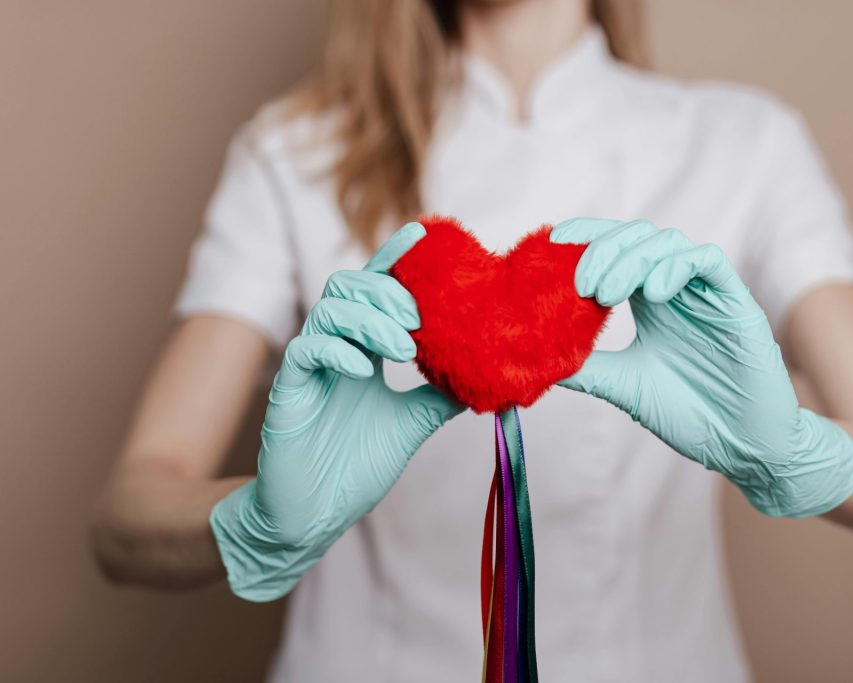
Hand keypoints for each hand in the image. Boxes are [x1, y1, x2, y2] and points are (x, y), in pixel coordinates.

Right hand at [211, 222, 463, 600]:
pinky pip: (306, 350)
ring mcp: (310, 367)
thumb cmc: (355, 465)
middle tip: (419, 320)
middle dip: (386, 291)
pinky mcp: (288, 390)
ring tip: (403, 349)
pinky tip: (365, 370)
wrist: (316, 513)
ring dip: (371, 320)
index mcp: (361, 349)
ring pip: (329, 309)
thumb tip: (488, 377)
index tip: (422, 233)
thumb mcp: (412, 423)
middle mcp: (334, 349)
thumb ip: (441, 395)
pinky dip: (338, 350)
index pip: (375, 290)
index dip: (394, 258)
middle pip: (348, 284)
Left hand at [551, 218, 852, 517]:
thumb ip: (586, 368)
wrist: (743, 448)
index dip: (585, 237)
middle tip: (580, 285)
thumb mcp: (625, 386)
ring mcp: (706, 294)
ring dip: (632, 259)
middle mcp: (676, 289)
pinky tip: (653, 294)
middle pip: (637, 238)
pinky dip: (676, 267)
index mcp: (650, 302)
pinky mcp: (736, 303)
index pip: (616, 250)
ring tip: (606, 294)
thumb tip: (533, 361)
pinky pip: (708, 262)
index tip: (550, 245)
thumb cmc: (691, 414)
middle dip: (603, 251)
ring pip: (668, 242)